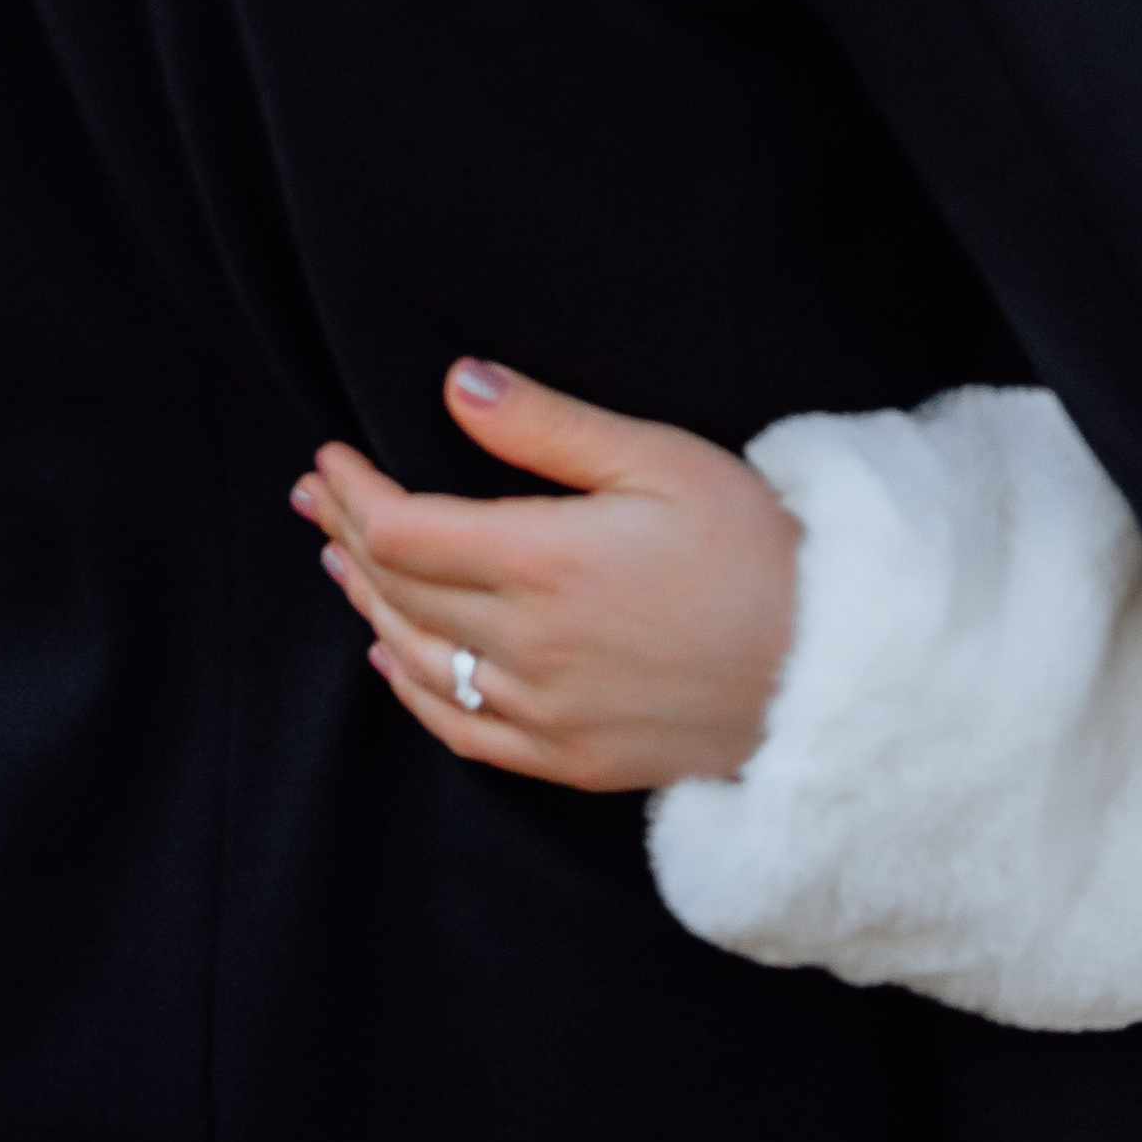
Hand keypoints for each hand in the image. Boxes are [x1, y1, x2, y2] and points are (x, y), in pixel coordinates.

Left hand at [292, 360, 801, 792]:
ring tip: (338, 558)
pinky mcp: (567, 760)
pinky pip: (458, 729)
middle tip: (313, 493)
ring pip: (414, 658)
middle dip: (346, 534)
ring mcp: (544, 713)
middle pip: (396, 590)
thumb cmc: (754, 546)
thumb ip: (549, 426)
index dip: (355, 491)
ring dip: (364, 603)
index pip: (404, 529)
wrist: (827, 670)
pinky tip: (390, 656)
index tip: (331, 455)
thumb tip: (459, 382)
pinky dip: (409, 688)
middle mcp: (529, 646)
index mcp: (546, 563)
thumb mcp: (660, 458)